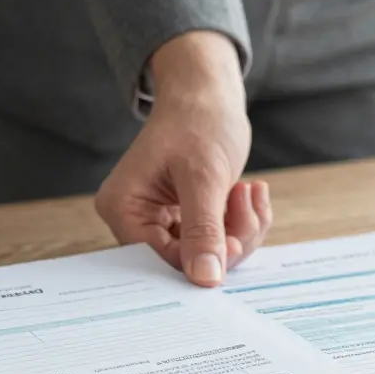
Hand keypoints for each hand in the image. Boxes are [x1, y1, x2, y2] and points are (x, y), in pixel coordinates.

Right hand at [95, 31, 272, 286]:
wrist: (208, 95)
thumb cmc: (197, 121)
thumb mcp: (203, 177)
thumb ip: (203, 230)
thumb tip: (205, 279)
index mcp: (122, 207)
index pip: (156, 258)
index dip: (198, 260)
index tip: (235, 243)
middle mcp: (137, 218)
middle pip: (186, 261)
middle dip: (227, 240)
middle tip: (248, 205)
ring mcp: (164, 221)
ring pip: (210, 254)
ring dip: (241, 228)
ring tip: (251, 191)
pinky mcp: (189, 219)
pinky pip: (220, 240)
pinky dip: (243, 222)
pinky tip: (251, 192)